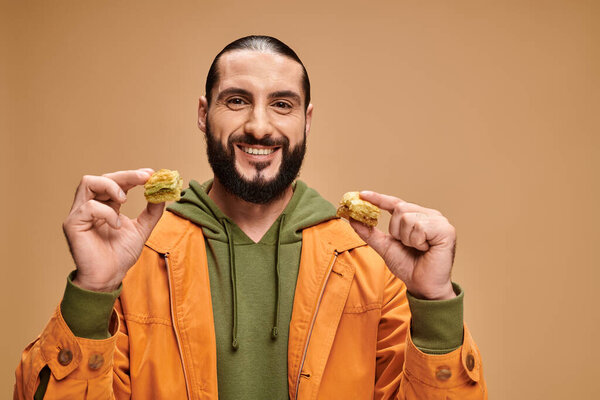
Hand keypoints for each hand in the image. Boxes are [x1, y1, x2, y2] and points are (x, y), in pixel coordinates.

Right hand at [63, 169, 164, 291]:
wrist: (108, 277)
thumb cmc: (120, 255)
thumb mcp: (142, 230)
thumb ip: (152, 212)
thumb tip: (162, 194)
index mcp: (105, 205)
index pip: (116, 181)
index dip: (132, 175)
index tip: (151, 174)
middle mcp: (90, 205)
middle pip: (103, 177)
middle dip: (126, 175)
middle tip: (146, 177)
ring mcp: (79, 213)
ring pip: (88, 182)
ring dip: (111, 186)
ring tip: (125, 199)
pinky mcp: (72, 223)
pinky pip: (88, 207)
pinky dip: (106, 212)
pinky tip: (116, 225)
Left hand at [349, 191, 455, 299]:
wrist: (423, 286)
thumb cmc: (408, 266)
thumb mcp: (385, 246)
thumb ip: (369, 232)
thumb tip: (352, 218)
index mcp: (417, 216)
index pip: (395, 203)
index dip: (379, 198)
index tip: (362, 194)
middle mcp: (429, 215)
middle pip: (399, 208)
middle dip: (396, 231)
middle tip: (406, 245)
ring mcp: (439, 220)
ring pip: (408, 217)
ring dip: (407, 238)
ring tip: (418, 248)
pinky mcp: (446, 229)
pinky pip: (420, 227)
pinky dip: (417, 241)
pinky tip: (426, 249)